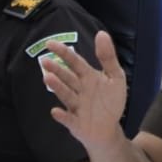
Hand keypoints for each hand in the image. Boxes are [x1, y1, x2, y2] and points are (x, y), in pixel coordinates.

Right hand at [43, 31, 127, 151]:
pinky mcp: (76, 123)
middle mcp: (79, 90)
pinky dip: (62, 116)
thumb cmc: (110, 101)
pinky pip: (68, 119)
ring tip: (48, 78)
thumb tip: (101, 33)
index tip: (50, 43)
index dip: (64, 52)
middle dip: (57, 69)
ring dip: (58, 87)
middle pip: (67, 77)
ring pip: (66, 95)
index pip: (75, 62)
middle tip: (45, 61)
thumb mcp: (116, 77)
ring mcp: (76, 106)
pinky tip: (56, 112)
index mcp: (88, 77)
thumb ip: (108, 57)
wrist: (109, 128)